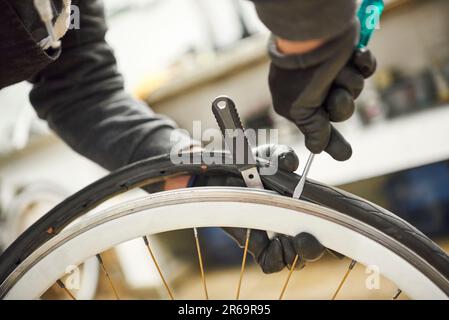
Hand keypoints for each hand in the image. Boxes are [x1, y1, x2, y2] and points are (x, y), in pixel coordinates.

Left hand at [193, 144, 329, 273]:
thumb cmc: (250, 166)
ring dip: (298, 254)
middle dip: (316, 248)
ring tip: (291, 239)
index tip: (336, 229)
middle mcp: (292, 227)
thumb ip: (281, 156)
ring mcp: (275, 239)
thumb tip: (290, 162)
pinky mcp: (256, 247)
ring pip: (295, 260)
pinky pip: (272, 264)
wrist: (219, 176)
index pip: (327, 229)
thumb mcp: (268, 157)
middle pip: (313, 250)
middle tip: (308, 237)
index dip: (335, 235)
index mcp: (303, 208)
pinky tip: (274, 243)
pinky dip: (277, 258)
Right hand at [268, 21, 376, 160]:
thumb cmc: (302, 73)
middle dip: (342, 104)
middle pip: (340, 110)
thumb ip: (312, 129)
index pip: (317, 129)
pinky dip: (363, 63)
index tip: (345, 155)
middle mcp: (315, 90)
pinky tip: (356, 55)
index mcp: (298, 104)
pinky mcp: (348, 56)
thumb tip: (316, 149)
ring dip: (349, 81)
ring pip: (355, 90)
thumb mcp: (300, 108)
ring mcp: (332, 72)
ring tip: (338, 69)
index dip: (331, 142)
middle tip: (335, 95)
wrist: (313, 33)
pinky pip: (365, 69)